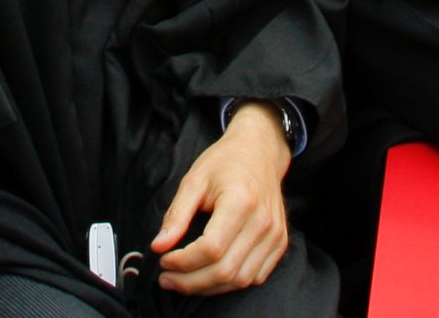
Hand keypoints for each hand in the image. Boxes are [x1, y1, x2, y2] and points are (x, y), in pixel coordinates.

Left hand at [151, 103, 292, 294]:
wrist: (260, 151)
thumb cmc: (225, 162)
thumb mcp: (194, 180)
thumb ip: (176, 214)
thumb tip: (158, 246)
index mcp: (240, 202)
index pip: (211, 249)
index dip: (184, 262)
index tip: (163, 260)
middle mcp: (263, 222)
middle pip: (226, 270)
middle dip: (191, 282)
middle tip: (167, 279)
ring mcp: (275, 235)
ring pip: (241, 279)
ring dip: (209, 287)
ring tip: (184, 282)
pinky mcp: (279, 242)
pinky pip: (256, 277)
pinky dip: (231, 284)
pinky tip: (210, 277)